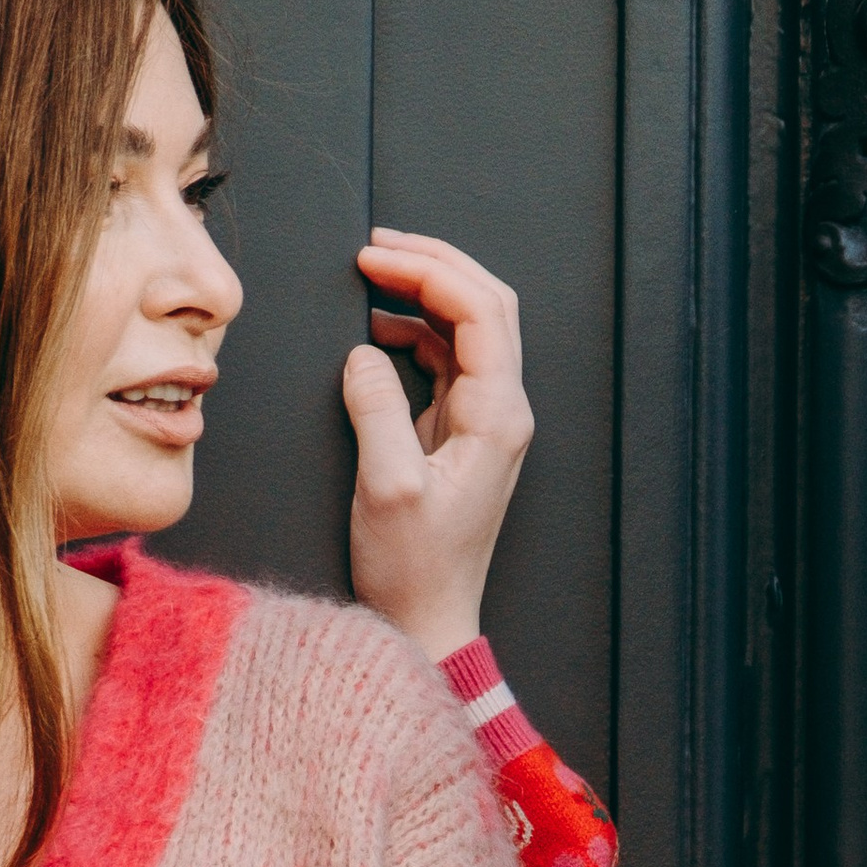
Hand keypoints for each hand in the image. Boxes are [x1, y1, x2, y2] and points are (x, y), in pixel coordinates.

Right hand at [341, 232, 532, 662]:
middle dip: (435, 264)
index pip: (478, 312)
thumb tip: (363, 355)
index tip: (373, 257)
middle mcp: (503, 412)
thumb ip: (375, 409)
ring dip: (426, 292)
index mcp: (497, 418)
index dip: (427, 271)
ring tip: (375, 273)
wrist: (428, 621)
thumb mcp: (386, 487)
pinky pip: (449, 362)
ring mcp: (486, 422)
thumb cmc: (413, 569)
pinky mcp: (462, 434)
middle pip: (487, 306)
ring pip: (470, 329)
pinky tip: (379, 328)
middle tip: (378, 245)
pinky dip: (416, 332)